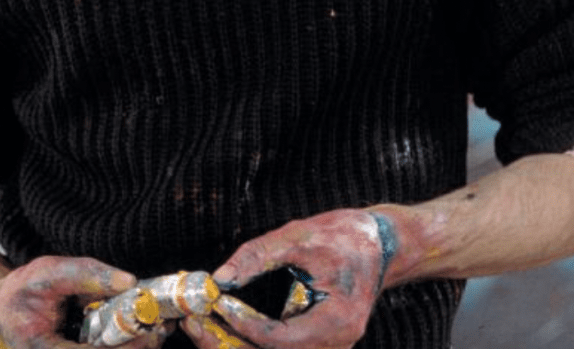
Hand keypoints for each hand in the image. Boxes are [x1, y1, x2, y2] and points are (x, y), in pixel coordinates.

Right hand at [0, 255, 169, 348]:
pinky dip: (124, 343)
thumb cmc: (18, 293)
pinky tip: (140, 327)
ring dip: (137, 345)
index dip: (130, 346)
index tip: (154, 327)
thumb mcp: (49, 274)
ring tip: (159, 325)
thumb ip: (88, 276)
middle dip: (140, 346)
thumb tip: (130, 281)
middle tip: (164, 325)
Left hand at [184, 210, 396, 348]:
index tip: (212, 304)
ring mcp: (326, 348)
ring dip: (233, 344)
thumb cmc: (346, 236)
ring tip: (199, 324)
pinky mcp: (316, 342)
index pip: (278, 340)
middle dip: (227, 343)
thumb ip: (259, 255)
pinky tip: (223, 321)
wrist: (381, 244)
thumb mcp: (300, 236)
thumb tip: (220, 277)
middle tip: (192, 324)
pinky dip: (248, 339)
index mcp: (336, 323)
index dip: (241, 325)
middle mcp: (333, 346)